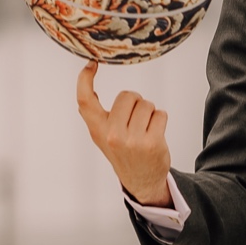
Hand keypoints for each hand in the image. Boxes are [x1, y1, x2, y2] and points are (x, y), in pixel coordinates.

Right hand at [76, 61, 172, 204]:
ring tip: (145, 129)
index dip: (85, 79)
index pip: (85, 100)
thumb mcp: (101, 135)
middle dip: (135, 101)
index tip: (92, 63)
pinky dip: (160, 119)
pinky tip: (155, 134)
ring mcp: (133, 140)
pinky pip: (160, 113)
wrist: (141, 181)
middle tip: (135, 120)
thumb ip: (94, 113)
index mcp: (97, 130)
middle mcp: (112, 135)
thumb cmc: (122, 151)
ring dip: (149, 112)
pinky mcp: (152, 143)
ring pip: (146, 104)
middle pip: (127, 95)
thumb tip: (86, 78)